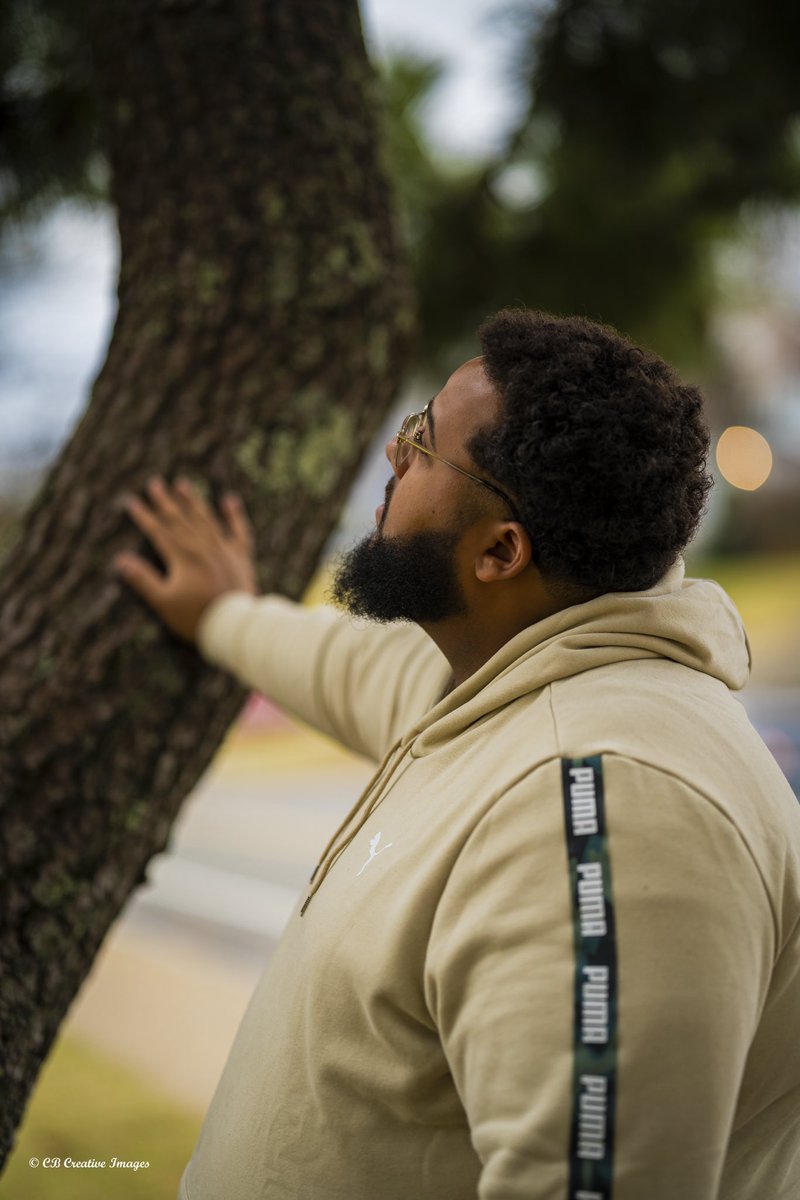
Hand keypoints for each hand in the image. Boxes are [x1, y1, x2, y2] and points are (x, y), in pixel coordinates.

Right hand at [112, 475, 257, 642]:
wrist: (234, 626)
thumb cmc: (196, 617)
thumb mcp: (164, 601)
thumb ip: (143, 579)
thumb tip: (120, 559)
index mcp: (183, 557)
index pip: (159, 531)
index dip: (144, 517)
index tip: (132, 502)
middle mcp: (203, 547)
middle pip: (180, 520)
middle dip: (166, 502)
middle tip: (155, 483)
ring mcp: (224, 550)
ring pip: (206, 519)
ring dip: (193, 501)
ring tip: (183, 484)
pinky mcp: (241, 557)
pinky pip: (239, 531)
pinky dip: (235, 515)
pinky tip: (229, 500)